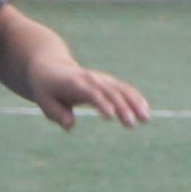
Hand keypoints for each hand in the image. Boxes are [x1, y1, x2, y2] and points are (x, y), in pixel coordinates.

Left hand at [28, 57, 150, 130]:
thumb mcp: (45, 101)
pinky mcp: (108, 82)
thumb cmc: (47, 88)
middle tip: (131, 124)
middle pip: (111, 92)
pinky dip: (135, 98)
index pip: (92, 94)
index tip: (112, 116)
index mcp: (75, 84)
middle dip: (122, 108)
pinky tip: (145, 110)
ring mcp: (102, 79)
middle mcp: (91, 79)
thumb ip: (57, 113)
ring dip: (134, 103)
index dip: (102, 104)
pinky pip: (124, 89)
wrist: (51, 67)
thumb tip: (70, 125)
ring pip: (122, 89)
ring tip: (146, 119)